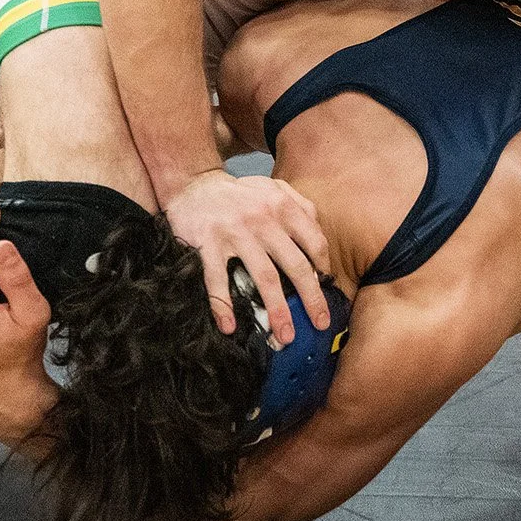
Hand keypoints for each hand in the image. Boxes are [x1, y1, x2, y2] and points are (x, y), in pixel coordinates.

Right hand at [166, 169, 327, 342]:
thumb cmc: (238, 194)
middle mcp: (263, 219)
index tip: (327, 289)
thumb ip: (300, 207)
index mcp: (282, 206)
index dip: (324, 269)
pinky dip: (223, 306)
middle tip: (320, 323)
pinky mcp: (208, 243)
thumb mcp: (274, 189)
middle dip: (311, 299)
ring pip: (263, 277)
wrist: (193, 185)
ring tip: (284, 335)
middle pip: (295, 265)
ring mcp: (235, 232)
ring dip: (277, 310)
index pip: (314, 242)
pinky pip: (218, 280)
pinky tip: (230, 326)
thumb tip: (319, 241)